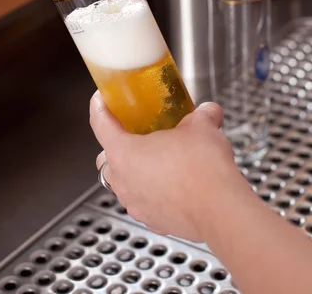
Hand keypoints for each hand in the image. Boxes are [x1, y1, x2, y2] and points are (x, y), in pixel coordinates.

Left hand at [90, 91, 238, 241]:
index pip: (99, 123)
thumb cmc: (201, 169)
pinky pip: (144, 201)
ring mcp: (135, 203)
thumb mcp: (201, 127)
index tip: (101, 99)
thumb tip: (207, 111)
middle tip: (135, 133)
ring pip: (124, 183)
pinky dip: (152, 192)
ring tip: (157, 160)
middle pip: (106, 158)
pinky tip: (172, 184)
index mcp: (124, 152)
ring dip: (135, 170)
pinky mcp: (153, 220)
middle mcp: (123, 180)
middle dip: (117, 145)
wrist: (220, 209)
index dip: (99, 107)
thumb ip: (201, 115)